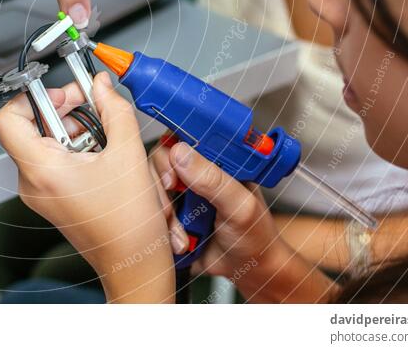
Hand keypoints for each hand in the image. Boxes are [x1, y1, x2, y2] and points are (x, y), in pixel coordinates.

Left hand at [0, 72, 174, 301]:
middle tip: (91, 103)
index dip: (31, 98)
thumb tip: (102, 86)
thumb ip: (114, 110)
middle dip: (63, 109)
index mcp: (41, 170)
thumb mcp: (128, 153)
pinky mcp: (52, 197)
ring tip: (104, 134)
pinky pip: (54, 160)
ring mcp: (40, 192)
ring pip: (45, 142)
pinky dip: (77, 147)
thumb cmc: (128, 224)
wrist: (133, 261)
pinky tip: (103, 152)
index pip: (7, 119)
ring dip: (74, 128)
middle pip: (31, 127)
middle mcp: (32, 182)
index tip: (60, 93)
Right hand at [151, 141, 335, 301]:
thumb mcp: (239, 207)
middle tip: (172, 207)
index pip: (185, 135)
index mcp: (217, 158)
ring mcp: (181, 191)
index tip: (172, 176)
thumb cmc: (255, 236)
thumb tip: (181, 153)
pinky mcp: (172, 213)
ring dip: (163, 214)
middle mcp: (196, 170)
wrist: (248, 271)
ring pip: (151, 187)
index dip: (171, 150)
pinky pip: (151, 212)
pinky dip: (161, 229)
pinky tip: (179, 243)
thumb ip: (214, 180)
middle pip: (160, 159)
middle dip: (161, 187)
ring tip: (182, 235)